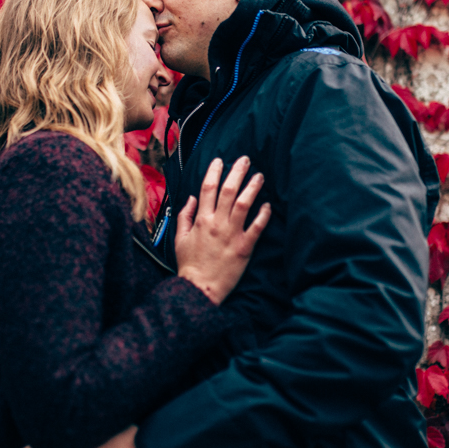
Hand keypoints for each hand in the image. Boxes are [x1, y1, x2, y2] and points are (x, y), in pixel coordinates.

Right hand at [175, 156, 270, 304]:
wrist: (199, 288)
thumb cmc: (189, 265)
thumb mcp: (179, 238)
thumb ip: (185, 216)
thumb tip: (191, 198)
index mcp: (201, 220)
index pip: (208, 188)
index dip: (215, 171)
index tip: (220, 160)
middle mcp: (217, 223)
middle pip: (228, 190)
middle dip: (237, 172)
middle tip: (245, 160)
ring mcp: (232, 234)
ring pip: (244, 204)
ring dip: (253, 187)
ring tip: (259, 176)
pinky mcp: (244, 247)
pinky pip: (257, 227)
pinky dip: (263, 214)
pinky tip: (268, 204)